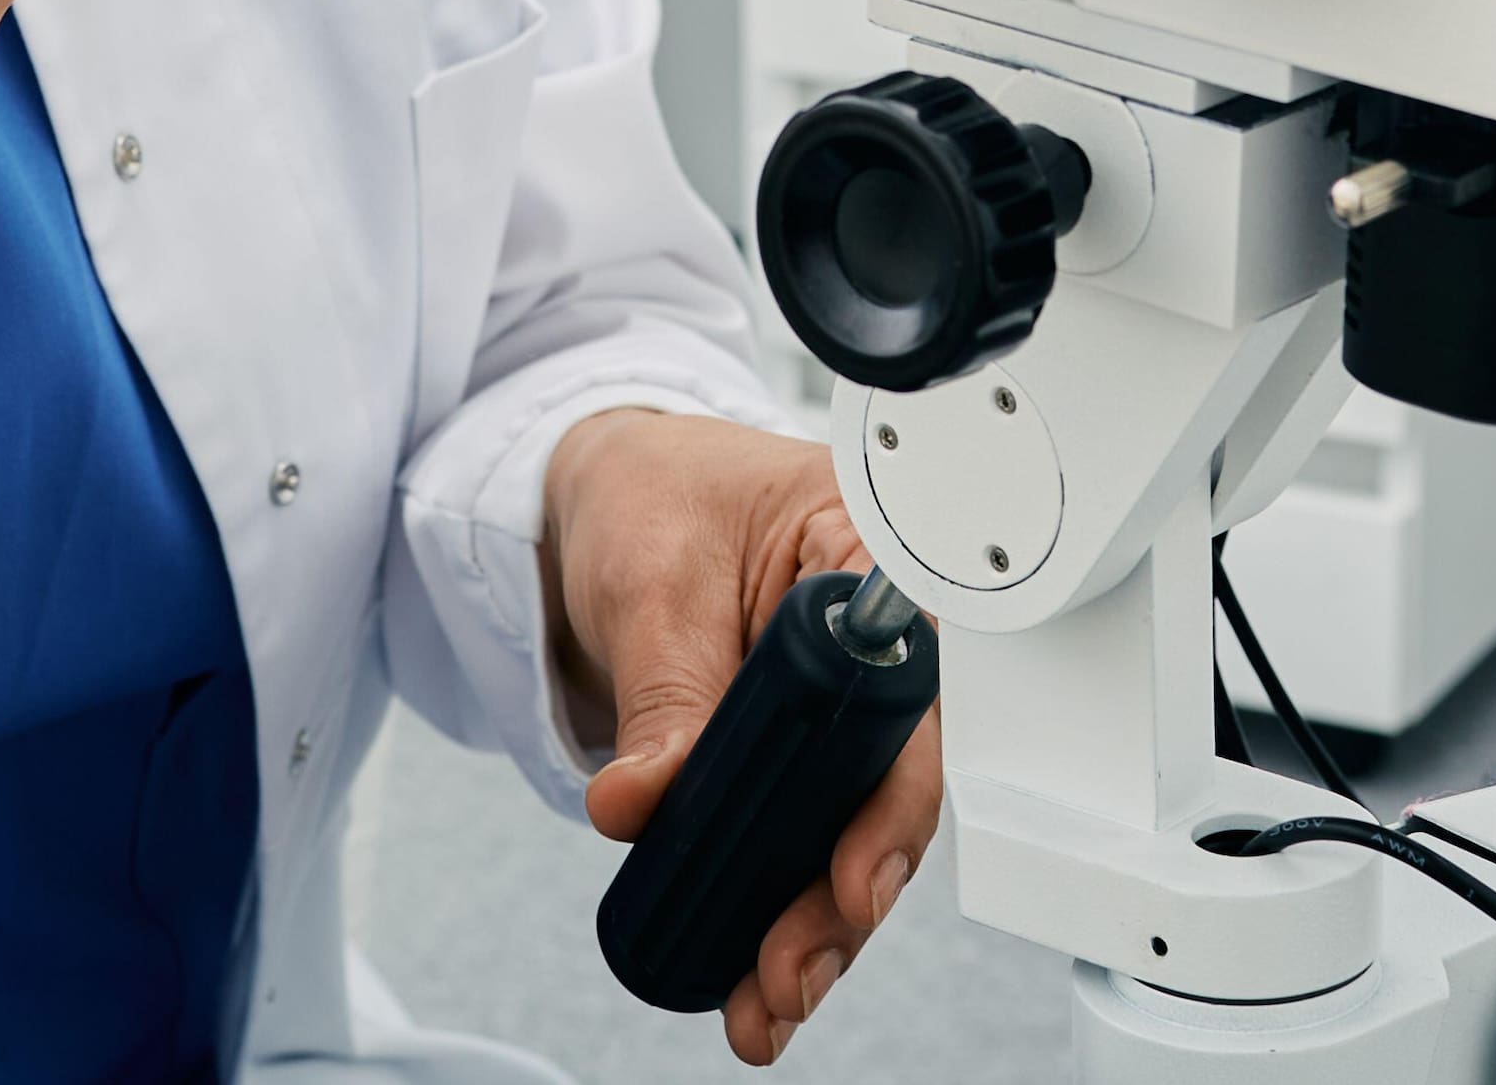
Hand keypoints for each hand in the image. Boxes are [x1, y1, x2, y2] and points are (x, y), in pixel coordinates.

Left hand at [543, 410, 942, 1065]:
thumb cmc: (648, 494)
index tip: (851, 876)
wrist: (594, 499)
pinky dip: (771, 911)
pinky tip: (749, 975)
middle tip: (789, 967)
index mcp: (864, 561)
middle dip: (842, 894)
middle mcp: (867, 648)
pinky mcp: (785, 759)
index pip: (902, 695)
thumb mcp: (651, 582)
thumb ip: (663, 693)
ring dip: (810, 927)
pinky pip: (794, 841)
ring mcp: (829, 711)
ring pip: (845, 834)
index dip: (887, 799)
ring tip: (767, 1001)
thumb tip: (643, 800)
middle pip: (884, 788)